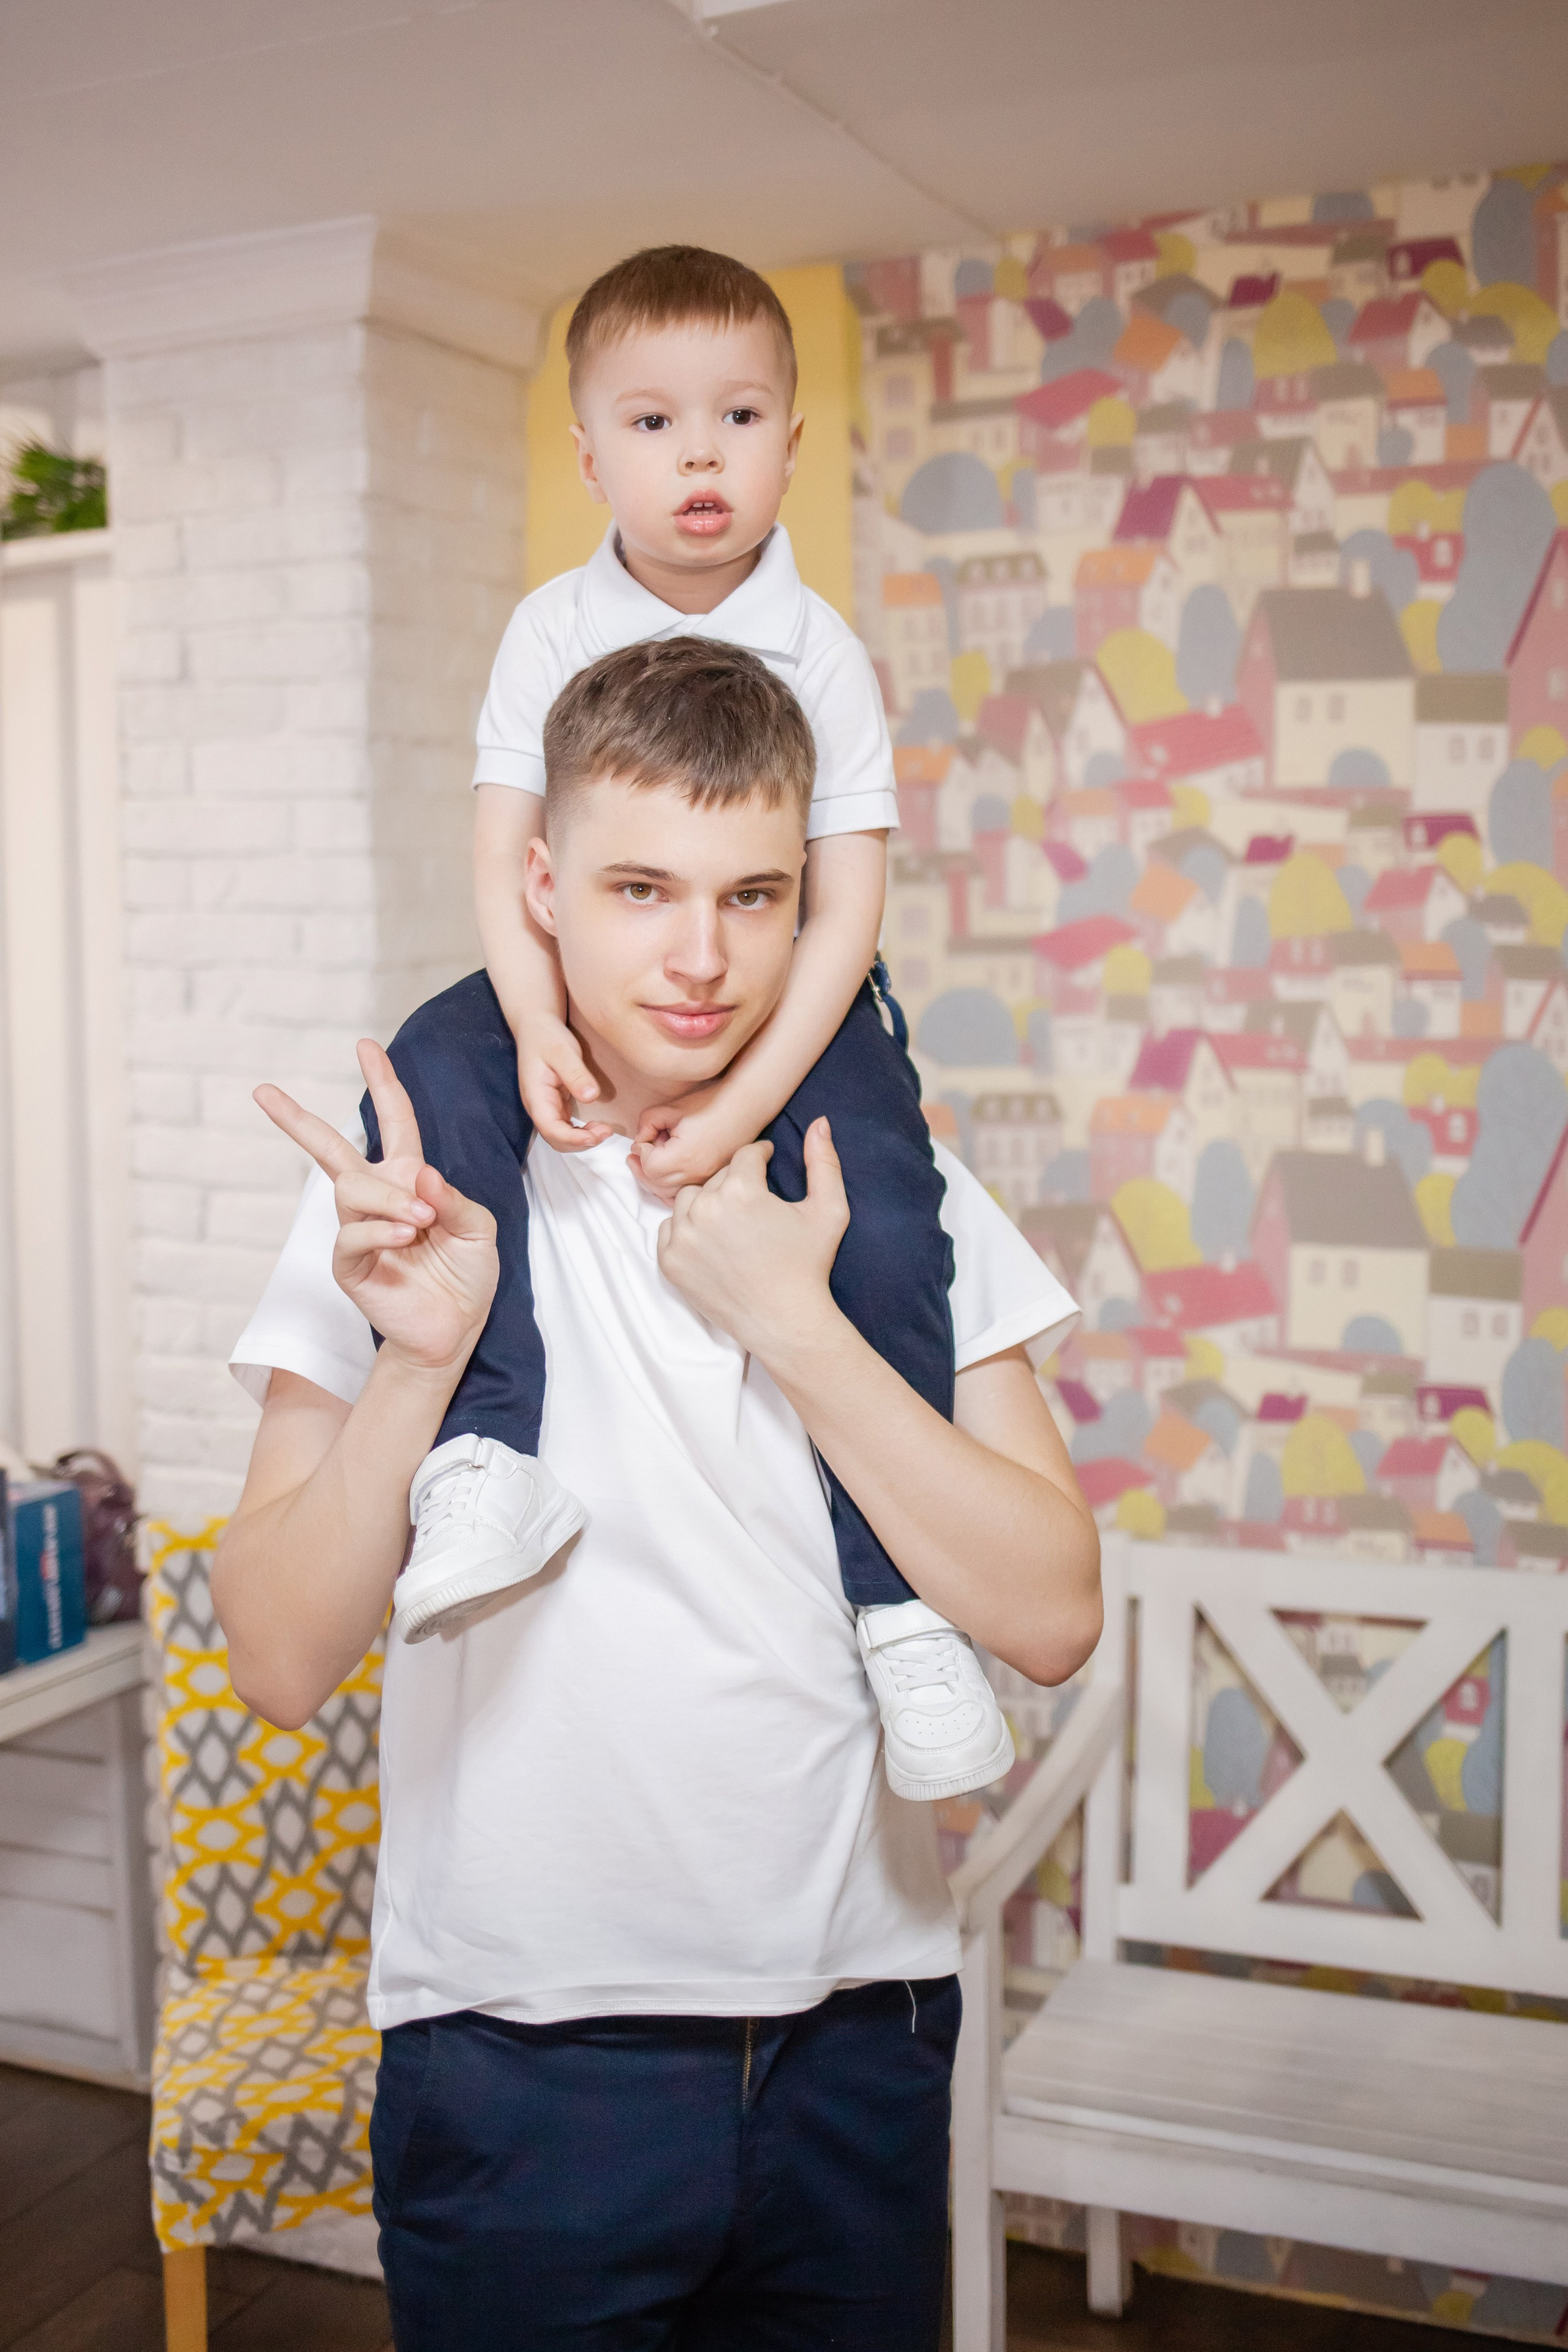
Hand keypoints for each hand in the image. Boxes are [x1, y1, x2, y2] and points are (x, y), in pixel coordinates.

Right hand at [255, 1040, 498, 1376]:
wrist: (454, 1328)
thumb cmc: (467, 1274)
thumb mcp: (478, 1227)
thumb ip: (453, 1198)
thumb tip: (420, 1172)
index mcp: (409, 1179)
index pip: (393, 1122)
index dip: (382, 1084)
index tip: (365, 1046)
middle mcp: (377, 1197)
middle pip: (331, 1149)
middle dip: (296, 1120)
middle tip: (263, 1092)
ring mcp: (358, 1229)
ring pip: (351, 1191)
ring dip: (388, 1198)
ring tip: (421, 1220)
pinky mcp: (349, 1264)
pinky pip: (353, 1234)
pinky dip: (381, 1229)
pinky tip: (407, 1233)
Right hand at [515, 1014, 612, 1152]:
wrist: (536, 1026)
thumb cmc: (547, 1036)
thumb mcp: (563, 1051)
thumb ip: (575, 1074)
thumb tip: (590, 1097)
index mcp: (535, 1095)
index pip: (550, 1128)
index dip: (573, 1138)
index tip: (596, 1135)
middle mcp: (538, 1106)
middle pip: (555, 1139)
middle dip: (580, 1143)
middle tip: (606, 1131)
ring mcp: (545, 1106)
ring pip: (560, 1137)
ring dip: (581, 1140)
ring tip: (604, 1130)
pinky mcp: (554, 1104)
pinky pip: (564, 1127)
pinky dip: (580, 1132)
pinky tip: (595, 1125)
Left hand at [632, 1085, 759, 1203]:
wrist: (744, 1106)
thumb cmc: (709, 1104)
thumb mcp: (670, 1108)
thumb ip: (646, 1124)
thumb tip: (639, 1142)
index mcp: (684, 1156)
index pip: (650, 1166)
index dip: (642, 1151)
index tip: (645, 1138)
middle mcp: (696, 1174)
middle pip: (657, 1184)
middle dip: (644, 1166)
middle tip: (637, 1152)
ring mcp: (706, 1179)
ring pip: (669, 1194)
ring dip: (655, 1179)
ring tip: (649, 1162)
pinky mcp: (712, 1179)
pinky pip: (685, 1194)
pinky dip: (671, 1189)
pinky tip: (666, 1175)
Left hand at [655, 1118, 848, 1362]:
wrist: (785, 1321)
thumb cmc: (808, 1266)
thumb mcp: (829, 1210)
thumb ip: (823, 1161)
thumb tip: (819, 1121)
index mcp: (740, 1189)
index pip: (745, 1155)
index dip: (760, 1156)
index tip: (766, 1164)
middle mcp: (705, 1208)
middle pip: (715, 1176)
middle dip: (735, 1183)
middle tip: (753, 1204)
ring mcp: (682, 1236)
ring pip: (688, 1200)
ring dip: (707, 1203)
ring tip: (730, 1220)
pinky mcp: (669, 1261)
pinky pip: (669, 1229)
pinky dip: (686, 1230)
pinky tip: (712, 1242)